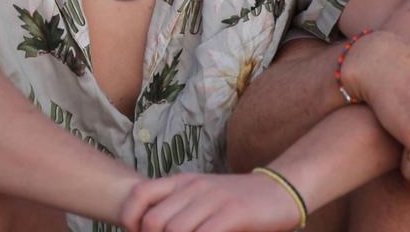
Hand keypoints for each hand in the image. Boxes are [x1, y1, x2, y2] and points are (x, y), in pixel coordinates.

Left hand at [120, 173, 299, 231]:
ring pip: (175, 230)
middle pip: (154, 221)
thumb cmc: (235, 200)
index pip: (140, 194)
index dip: (131, 220)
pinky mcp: (233, 213)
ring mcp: (213, 199)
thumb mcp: (201, 197)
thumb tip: (149, 227)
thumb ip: (178, 208)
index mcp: (182, 181)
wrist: (277, 190)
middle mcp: (193, 187)